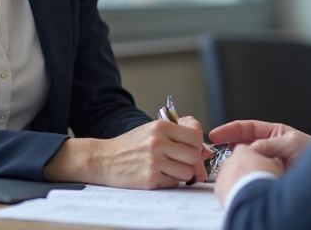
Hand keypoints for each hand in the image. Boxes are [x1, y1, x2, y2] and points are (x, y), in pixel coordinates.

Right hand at [45, 118, 208, 188]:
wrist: (103, 159)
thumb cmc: (131, 145)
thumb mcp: (153, 131)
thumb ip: (179, 136)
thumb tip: (206, 150)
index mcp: (160, 126)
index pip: (195, 135)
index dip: (198, 144)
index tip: (193, 148)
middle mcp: (157, 142)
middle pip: (194, 155)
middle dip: (192, 161)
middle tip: (182, 162)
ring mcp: (153, 161)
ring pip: (187, 171)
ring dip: (182, 173)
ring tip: (169, 168)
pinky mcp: (149, 178)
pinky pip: (174, 183)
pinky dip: (170, 181)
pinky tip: (159, 175)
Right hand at [209, 120, 310, 167]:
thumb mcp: (292, 142)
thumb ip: (270, 144)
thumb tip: (249, 149)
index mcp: (274, 134)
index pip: (247, 129)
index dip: (230, 130)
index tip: (215, 135)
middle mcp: (268, 148)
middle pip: (242, 145)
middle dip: (228, 147)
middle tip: (214, 150)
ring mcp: (268, 163)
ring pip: (246, 161)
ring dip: (236, 162)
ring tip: (227, 164)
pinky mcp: (268, 177)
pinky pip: (253, 175)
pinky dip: (245, 175)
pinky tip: (241, 176)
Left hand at [214, 144, 282, 206]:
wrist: (253, 198)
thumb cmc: (264, 179)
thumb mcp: (276, 166)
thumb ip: (272, 161)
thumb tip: (274, 162)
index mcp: (242, 151)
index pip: (245, 150)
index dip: (253, 158)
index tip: (259, 166)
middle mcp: (228, 161)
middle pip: (235, 163)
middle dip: (242, 170)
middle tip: (253, 180)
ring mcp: (222, 175)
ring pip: (228, 177)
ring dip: (235, 182)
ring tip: (248, 192)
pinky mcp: (218, 191)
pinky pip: (224, 190)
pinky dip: (231, 193)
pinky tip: (241, 199)